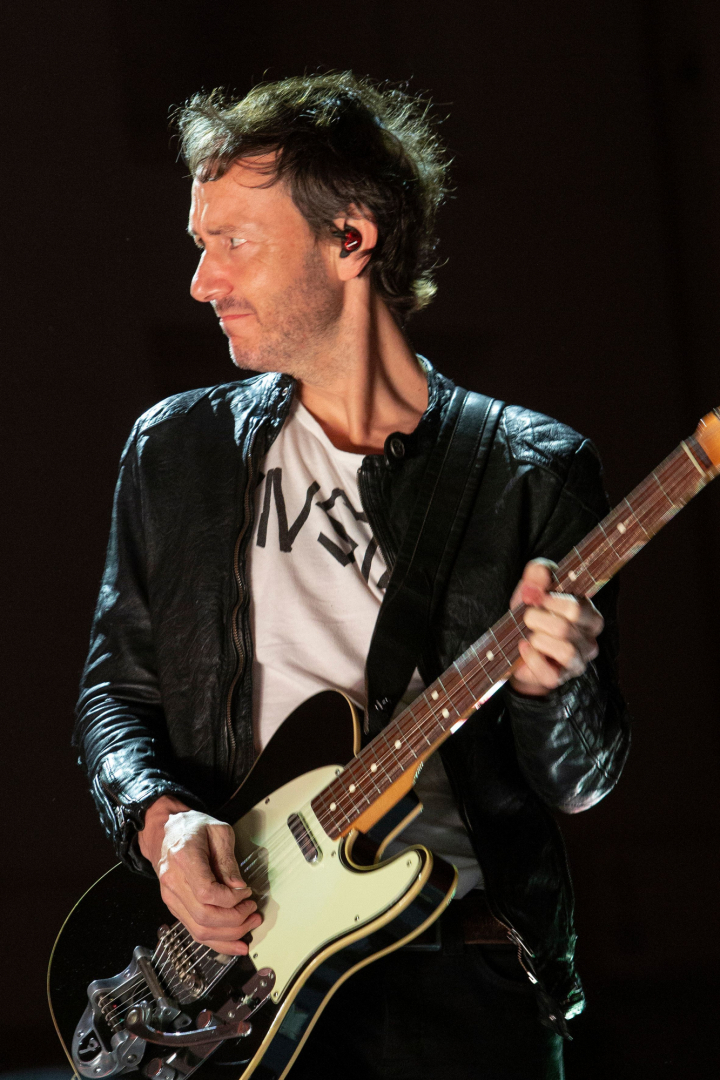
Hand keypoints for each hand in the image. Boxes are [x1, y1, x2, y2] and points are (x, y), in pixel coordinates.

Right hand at [138, 797, 260, 955]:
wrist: (167, 830)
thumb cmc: (194, 827)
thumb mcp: (219, 832)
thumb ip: (228, 860)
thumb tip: (238, 887)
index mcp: (184, 857)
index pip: (207, 893)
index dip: (231, 899)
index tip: (247, 892)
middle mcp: (173, 881)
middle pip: (205, 916)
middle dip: (235, 920)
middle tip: (253, 911)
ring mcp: (171, 897)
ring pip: (199, 930)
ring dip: (229, 934)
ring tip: (250, 925)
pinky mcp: (174, 906)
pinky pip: (194, 930)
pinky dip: (216, 941)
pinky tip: (233, 942)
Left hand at [508, 559, 603, 696]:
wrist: (518, 645)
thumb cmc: (533, 613)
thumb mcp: (533, 587)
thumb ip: (539, 573)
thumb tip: (539, 575)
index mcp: (588, 614)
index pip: (578, 607)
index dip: (550, 600)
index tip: (534, 598)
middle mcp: (589, 639)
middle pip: (566, 628)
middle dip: (538, 619)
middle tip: (527, 617)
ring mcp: (577, 661)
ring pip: (565, 651)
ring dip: (538, 639)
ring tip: (529, 635)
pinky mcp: (560, 678)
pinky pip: (550, 673)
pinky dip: (532, 659)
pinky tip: (523, 648)